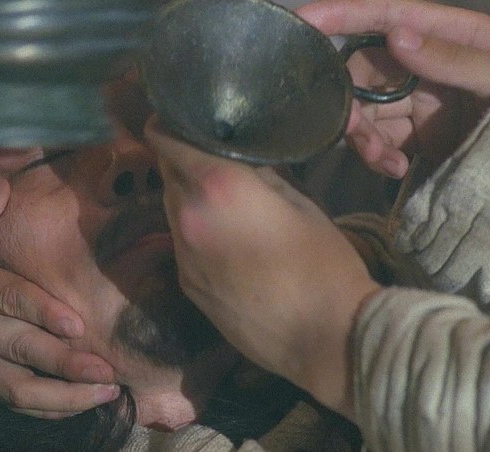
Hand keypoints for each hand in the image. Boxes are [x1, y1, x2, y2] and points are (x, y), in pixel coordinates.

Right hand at [0, 258, 118, 418]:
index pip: (7, 297)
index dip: (43, 312)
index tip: (77, 325)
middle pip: (20, 348)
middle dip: (68, 363)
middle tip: (108, 369)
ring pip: (18, 386)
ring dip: (66, 394)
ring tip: (106, 391)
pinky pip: (12, 401)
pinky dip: (48, 407)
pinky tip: (80, 403)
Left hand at [148, 117, 379, 420]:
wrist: (324, 339)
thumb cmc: (325, 263)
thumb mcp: (300, 202)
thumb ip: (261, 174)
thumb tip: (242, 160)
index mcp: (217, 186)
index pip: (164, 138)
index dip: (168, 122)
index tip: (181, 117)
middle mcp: (187, 216)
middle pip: (167, 172)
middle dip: (183, 159)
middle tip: (213, 156)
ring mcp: (181, 255)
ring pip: (172, 208)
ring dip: (190, 196)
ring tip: (226, 201)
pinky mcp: (185, 284)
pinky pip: (182, 242)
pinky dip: (196, 231)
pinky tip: (229, 241)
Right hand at [297, 0, 489, 177]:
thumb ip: (451, 58)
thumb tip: (396, 36)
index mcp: (440, 32)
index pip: (381, 15)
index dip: (339, 14)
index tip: (302, 20)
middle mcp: (418, 62)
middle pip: (361, 73)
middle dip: (350, 103)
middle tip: (354, 133)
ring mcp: (414, 100)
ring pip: (365, 111)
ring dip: (363, 137)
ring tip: (384, 160)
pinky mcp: (414, 134)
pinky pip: (379, 141)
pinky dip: (378, 157)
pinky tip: (396, 169)